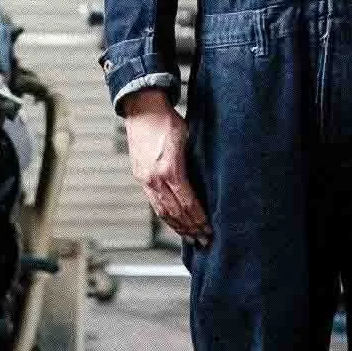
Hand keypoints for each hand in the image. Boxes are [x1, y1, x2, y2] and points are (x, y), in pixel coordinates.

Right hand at [122, 90, 212, 245]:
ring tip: (191, 238)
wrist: (142, 109)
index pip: (188, 203)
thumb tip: (210, 181)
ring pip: (163, 211)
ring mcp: (146, 179)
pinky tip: (175, 223)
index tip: (210, 229)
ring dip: (178, 227)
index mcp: (170, 169)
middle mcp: (155, 178)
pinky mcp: (141, 177)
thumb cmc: (167, 120)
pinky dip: (166, 216)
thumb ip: (196, 162)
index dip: (199, 219)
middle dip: (191, 229)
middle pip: (175, 212)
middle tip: (204, 241)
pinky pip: (154, 203)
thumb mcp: (188, 139)